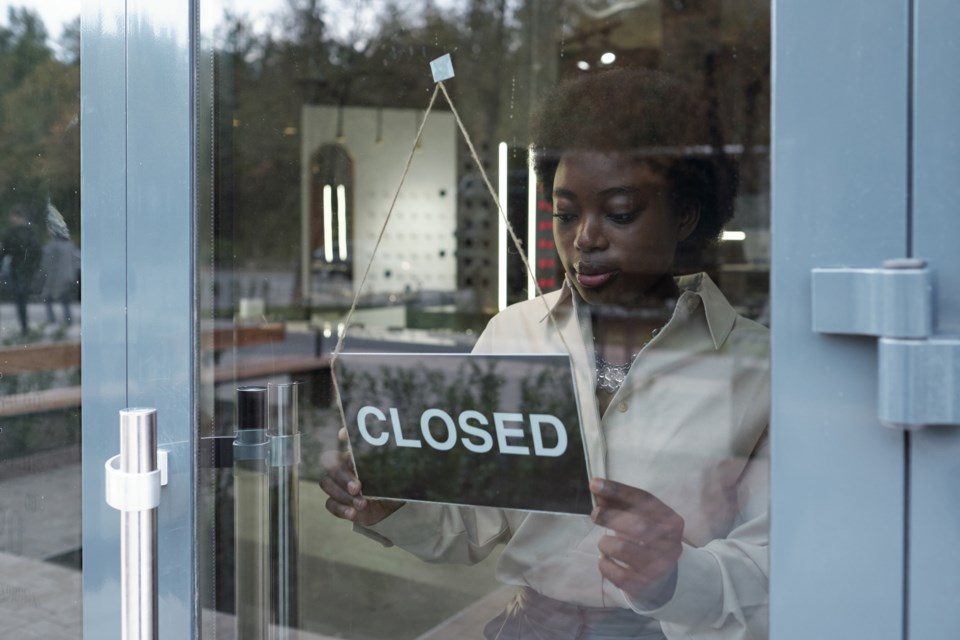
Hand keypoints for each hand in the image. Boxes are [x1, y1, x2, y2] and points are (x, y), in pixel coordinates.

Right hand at [319, 428, 403, 525]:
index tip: (343, 436)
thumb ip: (389, 459)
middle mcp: (343, 467)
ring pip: (327, 484)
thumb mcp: (393, 471)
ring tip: (362, 504)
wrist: (392, 506)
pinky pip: (330, 504)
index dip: (342, 436)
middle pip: (330, 465)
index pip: (347, 436)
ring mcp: (339, 485)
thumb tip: (389, 444)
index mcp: (354, 456)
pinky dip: (341, 509)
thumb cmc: (391, 484)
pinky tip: (353, 513)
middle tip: (357, 487)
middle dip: (342, 476)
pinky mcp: (339, 503)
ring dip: (343, 495)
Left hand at [590, 478, 683, 601]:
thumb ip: (619, 502)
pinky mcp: (644, 586)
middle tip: (594, 514)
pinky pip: (615, 573)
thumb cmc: (646, 540)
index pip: (645, 500)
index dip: (618, 490)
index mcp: (672, 521)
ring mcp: (659, 567)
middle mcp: (671, 544)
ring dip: (605, 543)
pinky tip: (605, 560)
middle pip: (638, 525)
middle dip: (610, 516)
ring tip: (604, 543)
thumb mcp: (639, 518)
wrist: (661, 579)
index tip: (594, 484)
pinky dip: (604, 564)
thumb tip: (596, 487)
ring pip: (622, 548)